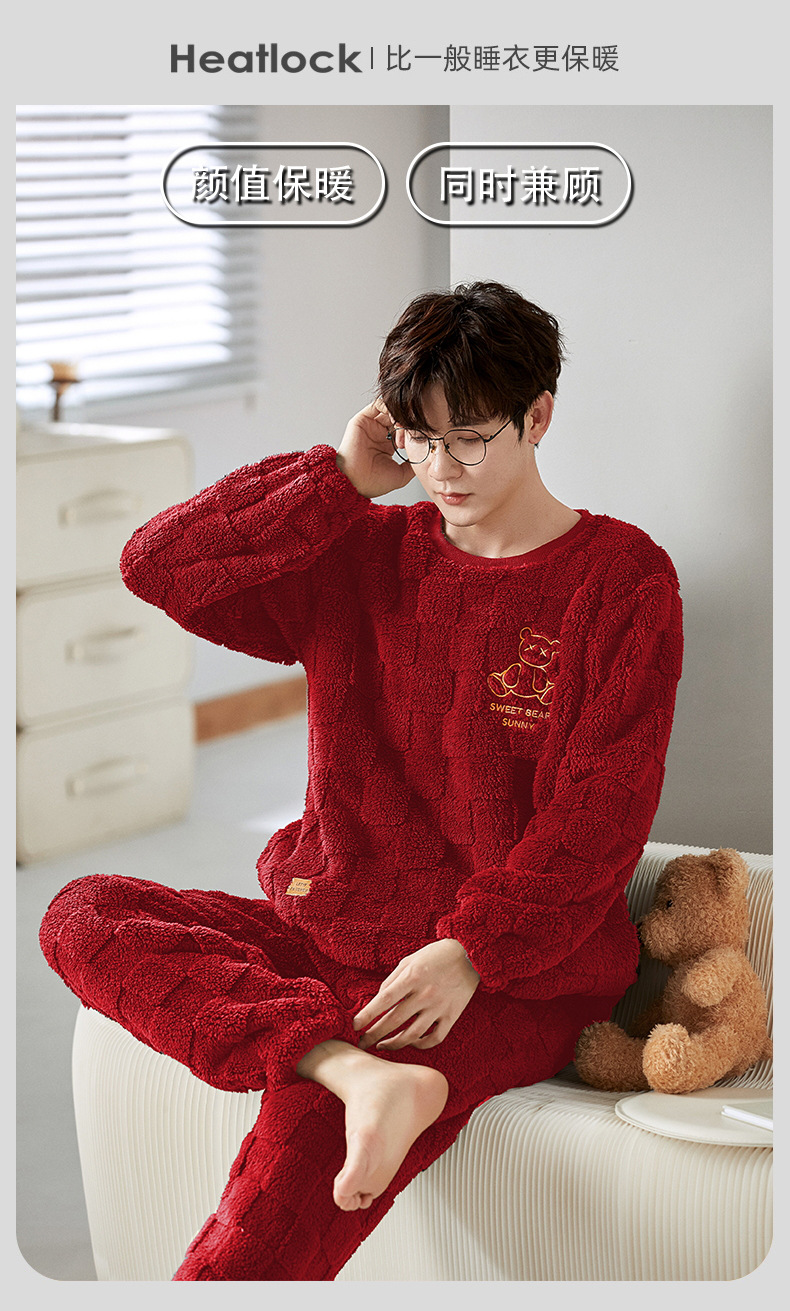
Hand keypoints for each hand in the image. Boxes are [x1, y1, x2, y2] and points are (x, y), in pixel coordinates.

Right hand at [336, 398, 414, 498]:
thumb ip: (413, 464)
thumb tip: (426, 457)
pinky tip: (396, 420)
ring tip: (404, 427)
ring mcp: (371, 425)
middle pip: (400, 417)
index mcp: (388, 445)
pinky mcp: (362, 419)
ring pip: (391, 409)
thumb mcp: (401, 475)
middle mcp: (379, 433)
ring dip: (401, 415)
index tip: (422, 437)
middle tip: (413, 431)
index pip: (406, 428)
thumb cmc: (372, 482)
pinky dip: (390, 407)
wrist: (355, 483)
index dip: (415, 430)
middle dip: (409, 421)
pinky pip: (379, 404)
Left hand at [353, 939, 480, 1051]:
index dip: (367, 1014)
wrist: (469, 955)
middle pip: (394, 1020)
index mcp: (412, 977)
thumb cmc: (435, 955)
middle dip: (374, 1034)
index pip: (384, 1000)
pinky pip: (435, 1038)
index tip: (355, 1025)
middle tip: (362, 1043)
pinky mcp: (452, 1016)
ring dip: (393, 1044)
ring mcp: (439, 1007)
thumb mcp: (410, 960)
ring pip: (412, 1034)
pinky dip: (421, 1045)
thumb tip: (378, 999)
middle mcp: (425, 994)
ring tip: (381, 1046)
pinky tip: (411, 1043)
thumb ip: (393, 980)